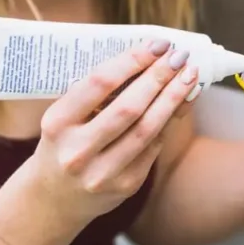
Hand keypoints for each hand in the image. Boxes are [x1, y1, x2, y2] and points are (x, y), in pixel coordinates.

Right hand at [31, 39, 198, 223]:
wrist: (53, 199)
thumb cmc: (63, 143)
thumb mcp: (64, 116)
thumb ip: (97, 93)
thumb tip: (147, 57)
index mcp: (57, 123)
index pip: (100, 84)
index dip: (133, 60)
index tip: (157, 44)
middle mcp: (77, 150)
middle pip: (129, 107)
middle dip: (159, 78)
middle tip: (179, 56)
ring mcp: (102, 172)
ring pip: (147, 129)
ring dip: (173, 99)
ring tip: (189, 76)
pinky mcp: (125, 186)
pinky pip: (154, 147)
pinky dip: (171, 121)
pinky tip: (184, 102)